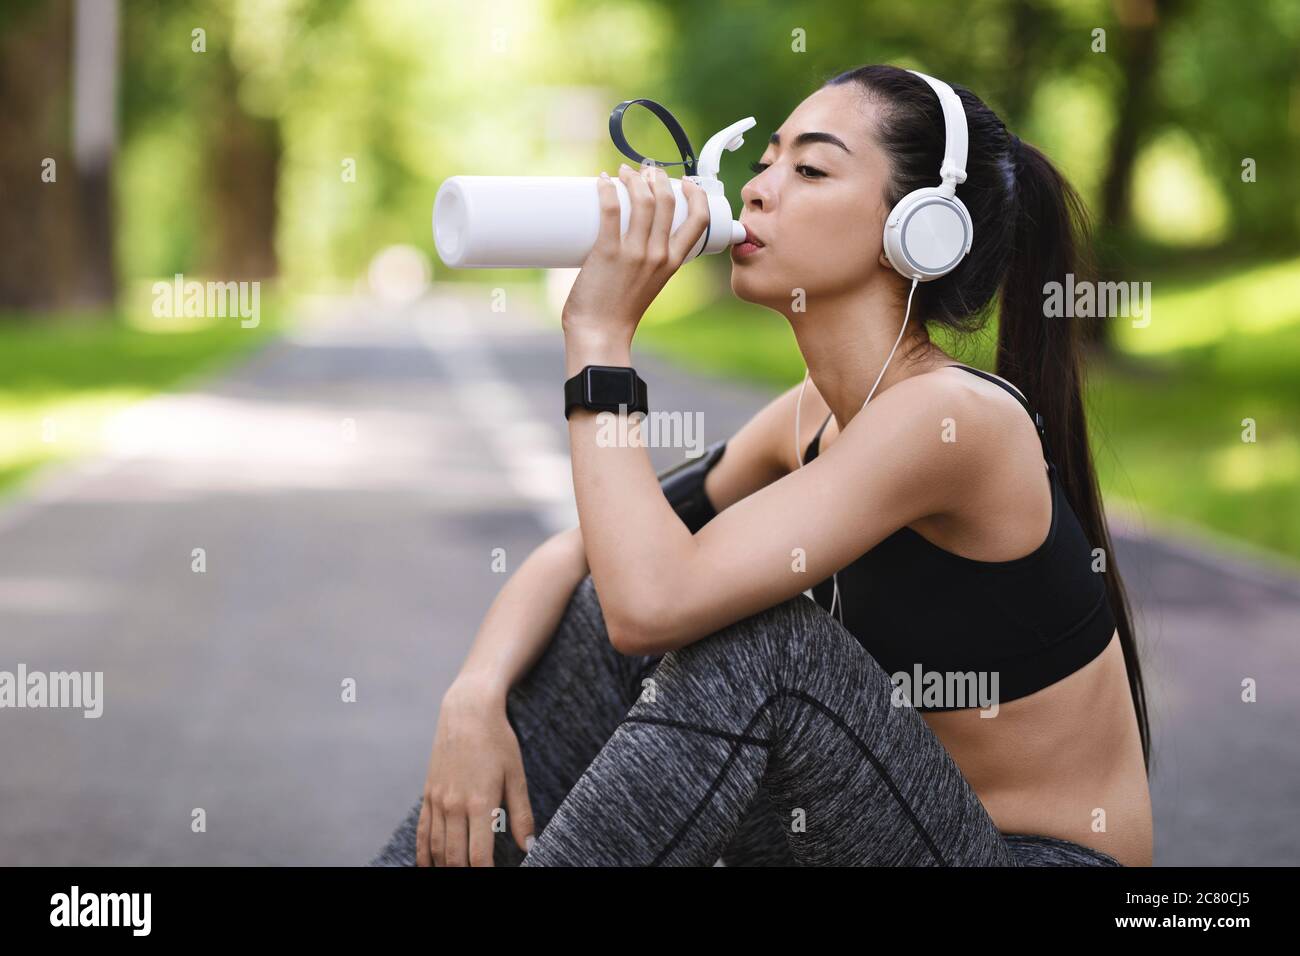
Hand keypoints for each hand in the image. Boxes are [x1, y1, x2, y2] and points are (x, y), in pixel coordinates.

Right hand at [416, 678, 534, 866]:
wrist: (467, 711)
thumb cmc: (498, 740)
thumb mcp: (516, 775)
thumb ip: (522, 814)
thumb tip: (529, 846)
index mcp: (481, 803)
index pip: (479, 856)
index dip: (485, 874)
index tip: (494, 877)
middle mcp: (455, 805)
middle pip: (454, 858)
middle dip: (464, 873)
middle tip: (476, 875)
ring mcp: (438, 800)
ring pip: (436, 848)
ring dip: (445, 867)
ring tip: (456, 874)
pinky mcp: (428, 794)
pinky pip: (422, 832)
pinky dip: (423, 854)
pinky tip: (428, 866)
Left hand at [561, 162, 710, 349]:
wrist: (601, 334)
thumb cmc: (620, 313)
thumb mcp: (649, 284)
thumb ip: (647, 262)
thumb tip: (630, 236)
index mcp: (673, 262)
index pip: (698, 220)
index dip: (696, 194)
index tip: (685, 182)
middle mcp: (658, 254)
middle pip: (667, 200)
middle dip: (658, 177)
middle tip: (645, 171)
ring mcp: (634, 253)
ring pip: (642, 200)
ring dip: (634, 178)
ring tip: (623, 172)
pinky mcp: (608, 252)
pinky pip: (611, 210)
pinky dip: (607, 189)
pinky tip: (602, 181)